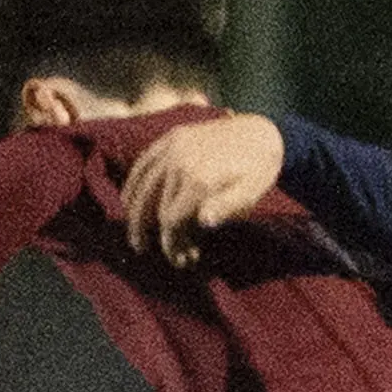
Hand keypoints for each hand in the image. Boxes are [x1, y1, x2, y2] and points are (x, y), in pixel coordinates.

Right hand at [121, 113, 285, 267]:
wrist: (262, 132)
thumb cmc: (258, 170)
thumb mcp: (249, 193)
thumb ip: (225, 207)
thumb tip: (203, 222)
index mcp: (199, 178)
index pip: (171, 220)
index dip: (172, 245)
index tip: (182, 260)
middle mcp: (180, 160)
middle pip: (157, 208)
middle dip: (158, 236)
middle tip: (160, 254)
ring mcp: (173, 146)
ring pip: (142, 186)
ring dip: (134, 214)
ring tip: (136, 237)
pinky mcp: (171, 137)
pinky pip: (143, 162)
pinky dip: (133, 183)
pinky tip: (129, 201)